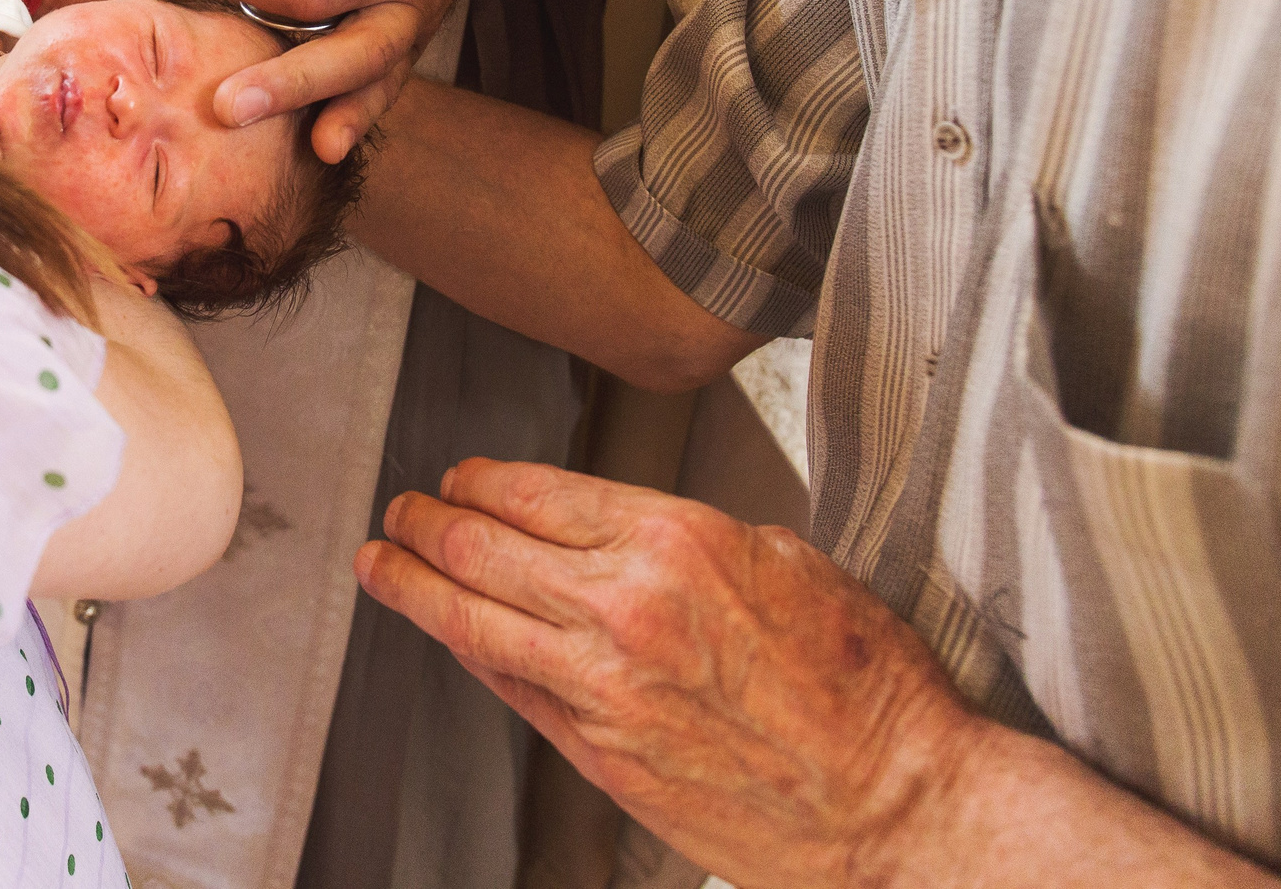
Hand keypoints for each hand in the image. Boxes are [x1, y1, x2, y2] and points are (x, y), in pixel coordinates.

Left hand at [355, 459, 986, 888]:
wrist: (895, 804)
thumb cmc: (868, 690)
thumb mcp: (790, 562)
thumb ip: (694, 537)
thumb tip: (634, 528)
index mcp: (676, 541)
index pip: (535, 491)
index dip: (480, 480)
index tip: (460, 476)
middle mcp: (625, 607)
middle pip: (482, 548)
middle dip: (426, 522)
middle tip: (401, 511)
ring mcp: (603, 687)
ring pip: (473, 620)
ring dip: (414, 585)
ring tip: (384, 563)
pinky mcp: (599, 753)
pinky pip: (510, 689)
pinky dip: (467, 652)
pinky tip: (446, 633)